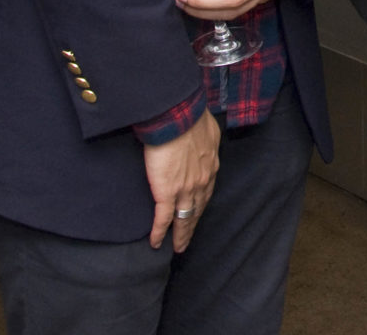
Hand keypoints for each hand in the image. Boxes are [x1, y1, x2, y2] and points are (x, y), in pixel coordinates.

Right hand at [144, 110, 219, 250]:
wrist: (178, 117)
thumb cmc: (191, 117)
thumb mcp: (208, 129)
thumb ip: (206, 139)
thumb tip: (204, 139)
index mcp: (210, 166)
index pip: (207, 192)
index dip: (202, 205)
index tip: (198, 214)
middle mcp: (201, 181)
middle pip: (198, 209)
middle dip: (193, 226)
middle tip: (188, 241)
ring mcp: (185, 189)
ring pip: (184, 218)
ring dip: (181, 234)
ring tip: (178, 247)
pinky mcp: (167, 192)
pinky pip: (163, 218)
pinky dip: (159, 233)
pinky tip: (156, 243)